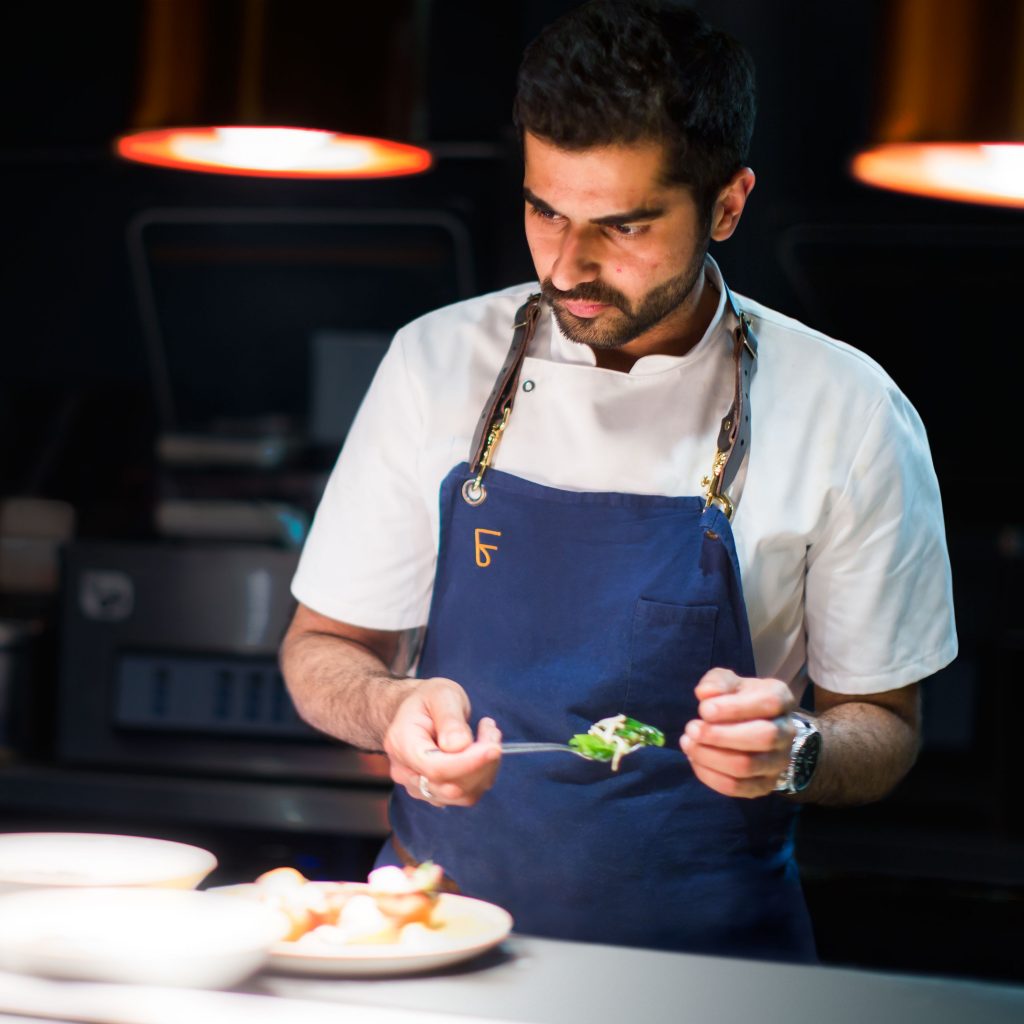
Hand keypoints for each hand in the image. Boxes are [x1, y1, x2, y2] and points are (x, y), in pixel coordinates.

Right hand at [383, 677, 501, 806]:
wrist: (418, 711)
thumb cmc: (429, 699)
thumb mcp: (441, 695)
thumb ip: (449, 718)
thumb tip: (460, 745)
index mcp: (402, 743)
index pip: (434, 768)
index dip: (467, 763)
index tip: (493, 747)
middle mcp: (406, 772)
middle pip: (450, 786)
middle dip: (481, 762)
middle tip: (491, 730)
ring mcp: (419, 787)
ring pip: (462, 795)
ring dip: (486, 768)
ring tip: (489, 734)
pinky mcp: (437, 793)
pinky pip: (466, 794)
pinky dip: (483, 774)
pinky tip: (483, 750)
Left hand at [680, 668, 795, 797]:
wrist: (751, 725)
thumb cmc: (737, 698)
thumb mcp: (727, 682)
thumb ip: (717, 682)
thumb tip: (705, 694)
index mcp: (781, 699)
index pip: (769, 703)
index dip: (734, 708)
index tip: (703, 709)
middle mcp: (786, 732)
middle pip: (763, 738)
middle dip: (720, 735)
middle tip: (691, 728)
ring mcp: (778, 761)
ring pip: (747, 766)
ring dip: (710, 756)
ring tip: (688, 743)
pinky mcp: (765, 784)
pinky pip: (738, 787)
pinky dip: (710, 776)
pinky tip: (694, 760)